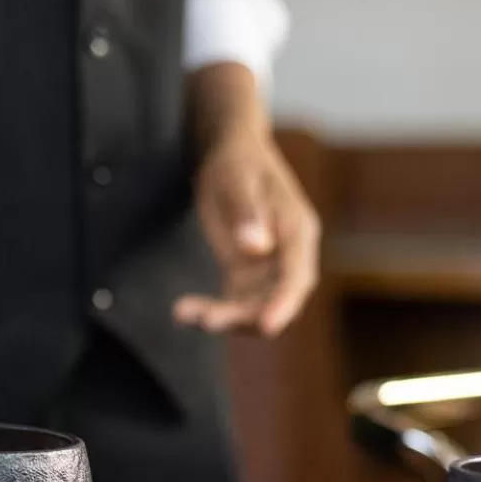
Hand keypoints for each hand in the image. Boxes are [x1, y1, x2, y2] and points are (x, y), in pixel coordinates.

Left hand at [174, 129, 319, 337]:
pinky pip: (233, 301)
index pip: (297, 275)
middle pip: (277, 299)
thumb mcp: (237, 179)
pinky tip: (182, 312)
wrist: (231, 155)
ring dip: (226, 317)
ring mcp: (268, 267)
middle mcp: (289, 255)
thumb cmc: (238, 162)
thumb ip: (247, 212)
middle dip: (247, 317)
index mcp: (297, 230)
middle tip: (208, 321)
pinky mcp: (245, 274)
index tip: (266, 326)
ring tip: (185, 313)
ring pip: (254, 306)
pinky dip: (212, 309)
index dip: (284, 303)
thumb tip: (256, 247)